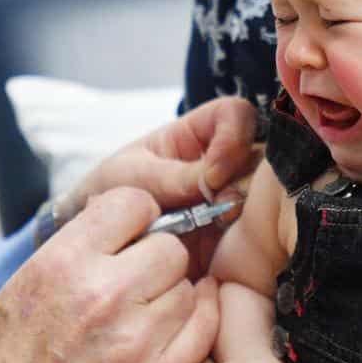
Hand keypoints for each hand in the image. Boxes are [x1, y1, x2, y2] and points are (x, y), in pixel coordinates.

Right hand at [0, 188, 219, 362]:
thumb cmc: (15, 358)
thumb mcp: (28, 281)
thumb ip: (80, 243)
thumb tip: (131, 212)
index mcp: (64, 264)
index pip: (133, 203)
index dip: (140, 215)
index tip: (138, 231)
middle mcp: (102, 295)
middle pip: (170, 247)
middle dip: (159, 259)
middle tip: (140, 279)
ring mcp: (134, 339)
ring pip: (188, 287)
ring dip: (173, 295)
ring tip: (142, 313)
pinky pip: (203, 327)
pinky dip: (196, 322)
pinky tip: (175, 324)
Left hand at [62, 96, 260, 277]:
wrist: (98, 238)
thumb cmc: (109, 192)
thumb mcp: (135, 179)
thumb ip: (175, 178)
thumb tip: (217, 182)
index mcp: (199, 134)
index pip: (236, 115)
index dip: (233, 136)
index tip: (212, 174)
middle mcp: (223, 163)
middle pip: (260, 156)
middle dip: (244, 181)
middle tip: (219, 207)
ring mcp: (230, 197)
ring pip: (262, 196)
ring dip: (243, 212)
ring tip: (215, 228)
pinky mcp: (231, 234)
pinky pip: (253, 234)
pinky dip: (242, 241)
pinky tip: (220, 247)